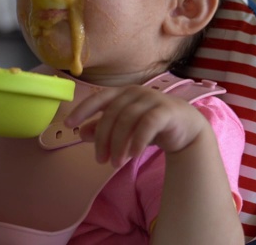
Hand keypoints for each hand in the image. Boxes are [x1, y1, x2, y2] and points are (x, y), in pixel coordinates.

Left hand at [65, 85, 209, 166]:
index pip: (98, 99)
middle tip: (100, 160)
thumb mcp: (123, 128)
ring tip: (116, 163)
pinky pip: (148, 124)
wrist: (186, 128)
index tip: (69, 125)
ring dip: (119, 144)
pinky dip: (137, 140)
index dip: (82, 110)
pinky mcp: (167, 111)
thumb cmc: (151, 125)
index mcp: (122, 93)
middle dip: (103, 139)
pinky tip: (133, 155)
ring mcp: (152, 100)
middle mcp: (135, 93)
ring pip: (127, 120)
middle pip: (112, 114)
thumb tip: (81, 133)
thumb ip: (103, 128)